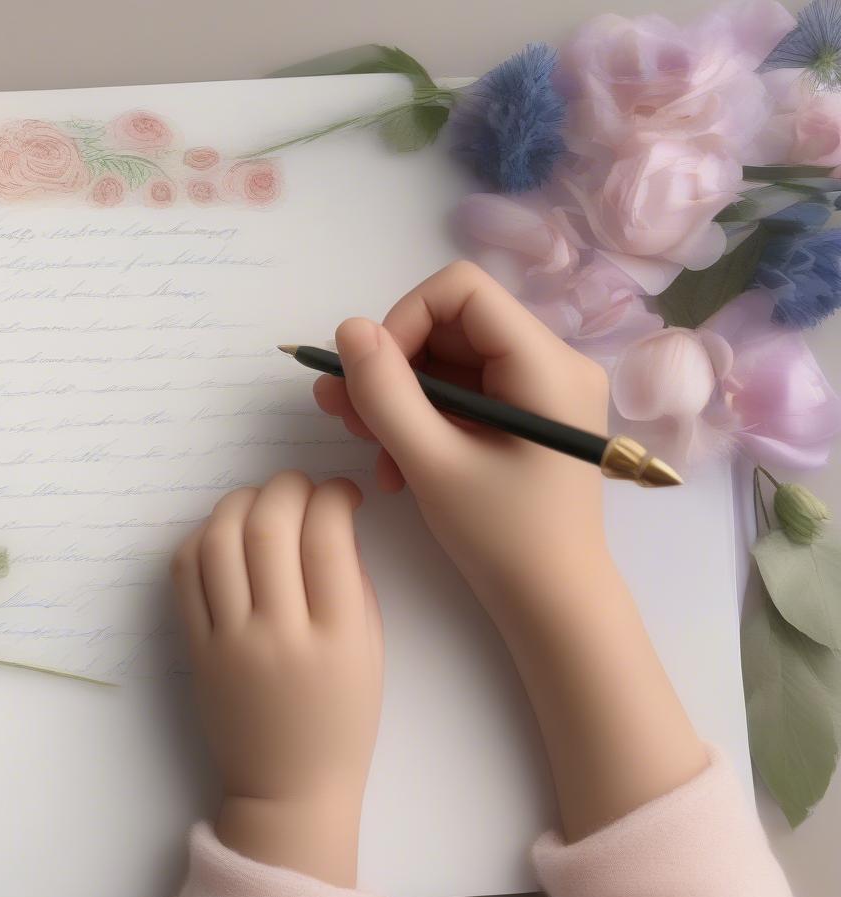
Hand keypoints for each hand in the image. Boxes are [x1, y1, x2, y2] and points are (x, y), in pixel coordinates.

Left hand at [171, 471, 382, 885]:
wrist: (287, 792)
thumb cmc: (342, 723)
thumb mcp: (371, 653)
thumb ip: (354, 583)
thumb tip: (330, 522)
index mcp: (339, 636)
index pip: (328, 537)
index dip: (334, 496)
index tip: (341, 494)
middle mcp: (281, 633)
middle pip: (268, 529)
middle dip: (286, 488)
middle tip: (299, 488)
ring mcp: (230, 642)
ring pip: (219, 541)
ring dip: (240, 502)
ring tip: (260, 503)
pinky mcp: (195, 650)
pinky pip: (185, 574)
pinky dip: (203, 536)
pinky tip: (225, 533)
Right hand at [317, 262, 705, 839]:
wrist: (553, 604)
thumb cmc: (503, 540)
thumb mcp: (434, 465)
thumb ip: (386, 394)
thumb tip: (348, 328)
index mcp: (547, 365)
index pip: (462, 291)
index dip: (403, 318)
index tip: (370, 374)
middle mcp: (552, 363)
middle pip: (453, 326)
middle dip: (393, 365)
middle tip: (344, 411)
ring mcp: (541, 391)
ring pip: (452, 362)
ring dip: (400, 396)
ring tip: (361, 439)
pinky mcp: (526, 418)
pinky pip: (464, 395)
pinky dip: (424, 418)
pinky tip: (394, 461)